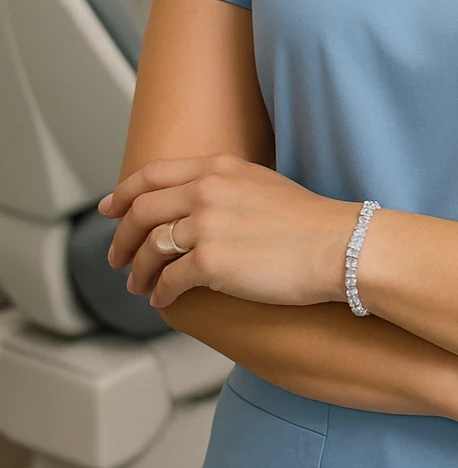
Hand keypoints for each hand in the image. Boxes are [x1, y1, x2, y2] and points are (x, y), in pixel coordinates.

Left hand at [98, 155, 359, 310]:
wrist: (338, 245)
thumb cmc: (309, 222)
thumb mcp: (260, 184)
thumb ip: (224, 186)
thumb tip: (196, 207)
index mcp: (219, 167)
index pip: (152, 174)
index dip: (123, 193)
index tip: (110, 208)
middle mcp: (207, 190)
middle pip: (141, 211)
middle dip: (122, 238)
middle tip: (118, 257)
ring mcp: (207, 225)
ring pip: (150, 248)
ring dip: (138, 271)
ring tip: (140, 285)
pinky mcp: (212, 262)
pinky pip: (168, 280)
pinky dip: (160, 293)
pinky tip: (164, 300)